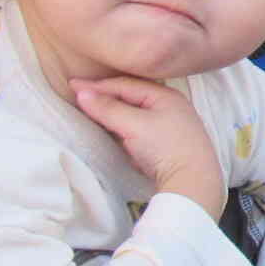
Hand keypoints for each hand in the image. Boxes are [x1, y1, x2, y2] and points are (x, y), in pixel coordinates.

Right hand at [72, 75, 224, 218]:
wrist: (192, 180)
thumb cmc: (165, 147)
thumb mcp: (134, 125)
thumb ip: (108, 108)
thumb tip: (83, 93)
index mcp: (165, 95)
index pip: (125, 85)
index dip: (97, 85)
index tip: (71, 85)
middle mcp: (169, 106)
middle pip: (130, 96)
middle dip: (104, 94)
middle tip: (78, 94)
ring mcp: (169, 124)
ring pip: (134, 111)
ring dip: (112, 109)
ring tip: (89, 107)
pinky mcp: (165, 142)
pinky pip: (138, 126)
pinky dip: (121, 123)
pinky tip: (110, 126)